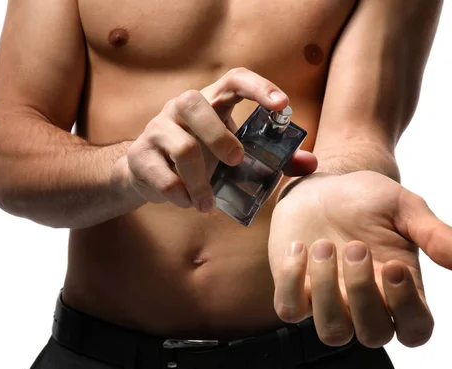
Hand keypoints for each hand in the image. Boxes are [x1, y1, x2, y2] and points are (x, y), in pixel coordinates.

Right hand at [117, 68, 316, 211]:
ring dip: (201, 183)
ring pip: (182, 148)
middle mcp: (181, 108)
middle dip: (220, 136)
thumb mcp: (234, 154)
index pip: (234, 79)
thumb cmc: (200, 159)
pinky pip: (164, 177)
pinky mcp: (141, 155)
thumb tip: (311, 163)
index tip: (282, 105)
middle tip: (237, 162)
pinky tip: (189, 204)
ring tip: (209, 205)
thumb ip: (272, 159)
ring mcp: (157, 128)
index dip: (258, 86)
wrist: (147, 174)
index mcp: (211, 102)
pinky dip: (182, 196)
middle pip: (195, 104)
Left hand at [268, 171, 451, 347]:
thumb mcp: (405, 207)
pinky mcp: (295, 292)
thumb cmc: (369, 200)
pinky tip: (299, 246)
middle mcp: (366, 304)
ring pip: (332, 333)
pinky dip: (291, 281)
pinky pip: (290, 311)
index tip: (394, 267)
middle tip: (355, 246)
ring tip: (324, 244)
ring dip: (326, 291)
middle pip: (373, 335)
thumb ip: (435, 233)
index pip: (415, 330)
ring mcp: (329, 302)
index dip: (408, 310)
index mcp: (400, 289)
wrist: (326, 186)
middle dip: (362, 292)